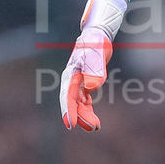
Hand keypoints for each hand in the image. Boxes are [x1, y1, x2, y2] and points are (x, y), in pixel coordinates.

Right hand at [60, 0, 126, 130]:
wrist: (97, 35)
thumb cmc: (94, 43)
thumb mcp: (96, 54)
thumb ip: (95, 69)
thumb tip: (93, 86)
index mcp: (70, 75)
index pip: (67, 96)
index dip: (68, 111)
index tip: (71, 125)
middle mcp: (72, 80)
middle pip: (73, 102)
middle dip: (79, 116)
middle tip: (89, 128)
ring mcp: (78, 82)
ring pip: (79, 104)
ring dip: (85, 115)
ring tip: (95, 127)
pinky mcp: (85, 83)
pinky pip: (84, 100)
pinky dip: (88, 110)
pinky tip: (93, 120)